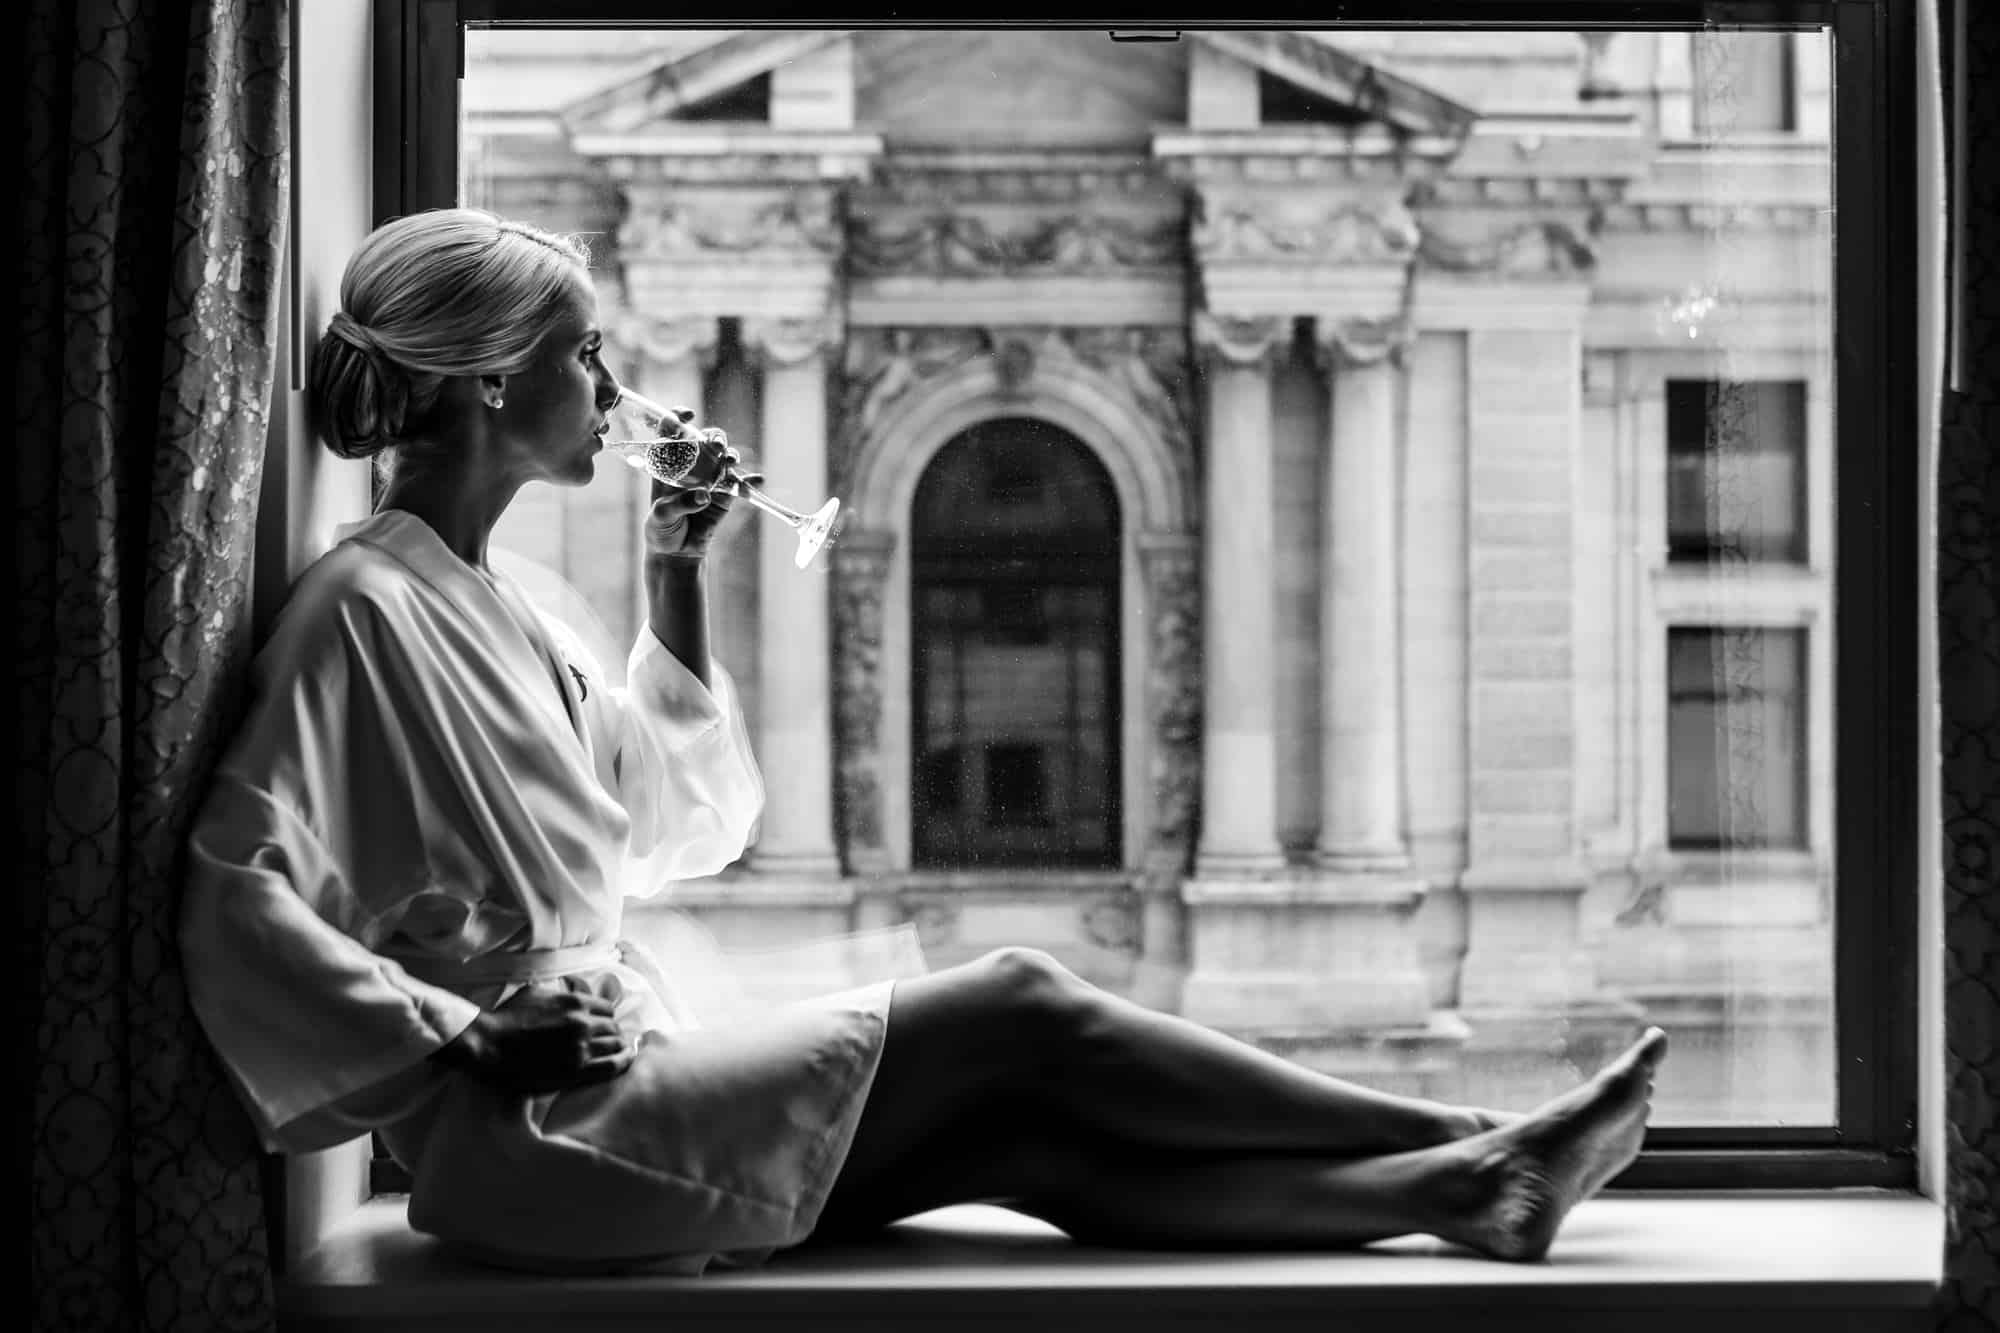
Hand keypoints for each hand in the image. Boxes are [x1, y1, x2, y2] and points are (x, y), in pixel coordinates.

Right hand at [434, 976, 636, 1095]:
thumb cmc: (507, 1018)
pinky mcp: (575, 1070)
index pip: (608, 1008)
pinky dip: (622, 1062)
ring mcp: (580, 1047)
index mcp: (574, 1002)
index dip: (606, 1016)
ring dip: (618, 1047)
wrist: (489, 1045)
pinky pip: (611, 1066)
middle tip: (609, 1040)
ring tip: (619, 1051)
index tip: (603, 1024)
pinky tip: (625, 1061)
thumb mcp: (536, 992)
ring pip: (615, 1045)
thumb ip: (559, 992)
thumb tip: (574, 987)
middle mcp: (582, 1022)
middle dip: (612, 1032)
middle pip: (613, 1027)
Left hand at [642, 429, 764, 559]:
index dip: (677, 418)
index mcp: (666, 465)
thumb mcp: (662, 516)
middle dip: (712, 437)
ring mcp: (709, 479)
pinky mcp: (725, 495)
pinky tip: (757, 479)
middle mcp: (690, 467)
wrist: (677, 553)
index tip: (688, 415)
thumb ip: (681, 504)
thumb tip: (705, 495)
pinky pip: (740, 483)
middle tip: (715, 445)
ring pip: (723, 457)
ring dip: (729, 454)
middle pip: (703, 440)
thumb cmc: (661, 530)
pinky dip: (750, 480)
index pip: (670, 433)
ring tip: (730, 461)